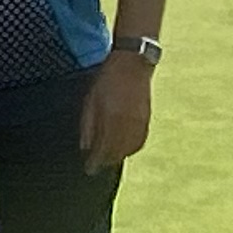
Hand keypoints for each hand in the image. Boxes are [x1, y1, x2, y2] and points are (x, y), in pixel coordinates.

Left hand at [77, 51, 153, 169]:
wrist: (133, 63)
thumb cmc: (108, 78)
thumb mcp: (90, 99)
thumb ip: (88, 125)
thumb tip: (85, 147)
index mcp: (111, 118)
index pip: (103, 149)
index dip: (95, 162)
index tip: (88, 169)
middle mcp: (127, 124)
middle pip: (116, 152)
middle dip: (105, 161)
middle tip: (96, 165)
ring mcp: (140, 122)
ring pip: (129, 149)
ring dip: (118, 156)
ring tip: (108, 158)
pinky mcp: (147, 119)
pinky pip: (139, 141)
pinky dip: (130, 148)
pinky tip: (123, 149)